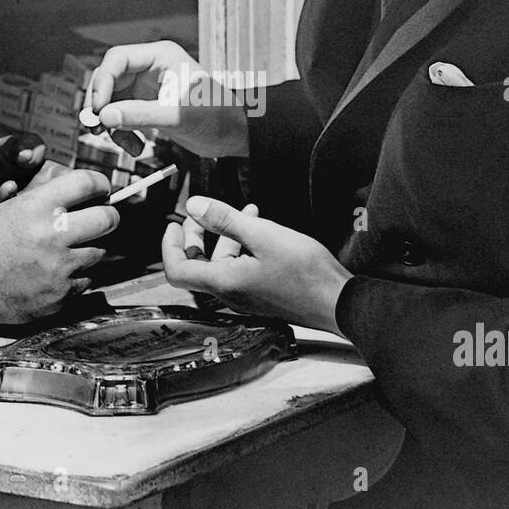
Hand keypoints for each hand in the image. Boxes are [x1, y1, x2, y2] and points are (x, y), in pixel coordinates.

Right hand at [0, 170, 118, 334]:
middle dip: (107, 216)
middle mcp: (51, 235)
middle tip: (101, 218)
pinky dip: (75, 277)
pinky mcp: (60, 295)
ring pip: (99, 252)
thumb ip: (44, 198)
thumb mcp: (8, 208)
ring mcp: (58, 268)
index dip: (100, 183)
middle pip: (108, 218)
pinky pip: (85, 280)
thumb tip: (87, 189)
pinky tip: (55, 274)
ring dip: (88, 249)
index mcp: (36, 207)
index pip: (87, 183)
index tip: (102, 188)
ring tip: (66, 251)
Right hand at [88, 41, 249, 158]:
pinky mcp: (147, 108)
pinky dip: (122, 133)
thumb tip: (106, 116)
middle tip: (96, 128)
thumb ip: (141, 115)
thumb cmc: (218, 115)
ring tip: (122, 142)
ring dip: (111, 124)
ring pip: (111, 101)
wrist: (235, 135)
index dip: (102, 82)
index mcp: (160, 57)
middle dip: (101, 105)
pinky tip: (135, 146)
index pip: (117, 59)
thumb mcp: (178, 116)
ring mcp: (146, 89)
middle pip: (108, 80)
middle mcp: (150, 69)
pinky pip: (122, 117)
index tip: (98, 109)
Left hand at [162, 196, 351, 335]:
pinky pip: (241, 269)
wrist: (339, 302)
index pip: (177, 270)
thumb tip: (194, 207)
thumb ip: (225, 220)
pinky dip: (243, 247)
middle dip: (198, 235)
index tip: (174, 224)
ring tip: (244, 211)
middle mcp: (231, 294)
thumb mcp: (263, 235)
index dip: (169, 246)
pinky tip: (260, 229)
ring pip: (222, 264)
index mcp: (224, 282)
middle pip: (198, 265)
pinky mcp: (262, 294)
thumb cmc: (306, 273)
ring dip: (226, 236)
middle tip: (205, 213)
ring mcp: (247, 296)